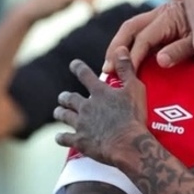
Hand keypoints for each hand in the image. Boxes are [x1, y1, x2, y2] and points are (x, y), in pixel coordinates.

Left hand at [55, 48, 148, 168]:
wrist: (127, 144)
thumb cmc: (134, 116)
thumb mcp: (135, 89)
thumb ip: (126, 69)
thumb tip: (120, 49)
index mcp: (100, 93)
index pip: (85, 75)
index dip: (78, 68)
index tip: (74, 64)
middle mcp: (86, 106)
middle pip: (70, 98)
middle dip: (65, 97)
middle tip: (63, 96)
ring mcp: (81, 124)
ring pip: (64, 115)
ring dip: (60, 113)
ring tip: (59, 112)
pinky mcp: (79, 141)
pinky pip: (64, 138)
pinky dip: (61, 137)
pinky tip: (60, 137)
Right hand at [103, 1, 190, 72]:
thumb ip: (181, 50)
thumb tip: (160, 61)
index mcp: (169, 17)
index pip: (144, 38)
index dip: (134, 56)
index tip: (127, 74)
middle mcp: (159, 13)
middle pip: (129, 29)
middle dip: (116, 49)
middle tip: (107, 69)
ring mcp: (156, 15)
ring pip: (129, 28)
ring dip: (117, 46)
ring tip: (108, 66)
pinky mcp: (157, 20)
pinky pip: (136, 31)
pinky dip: (126, 44)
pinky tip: (121, 58)